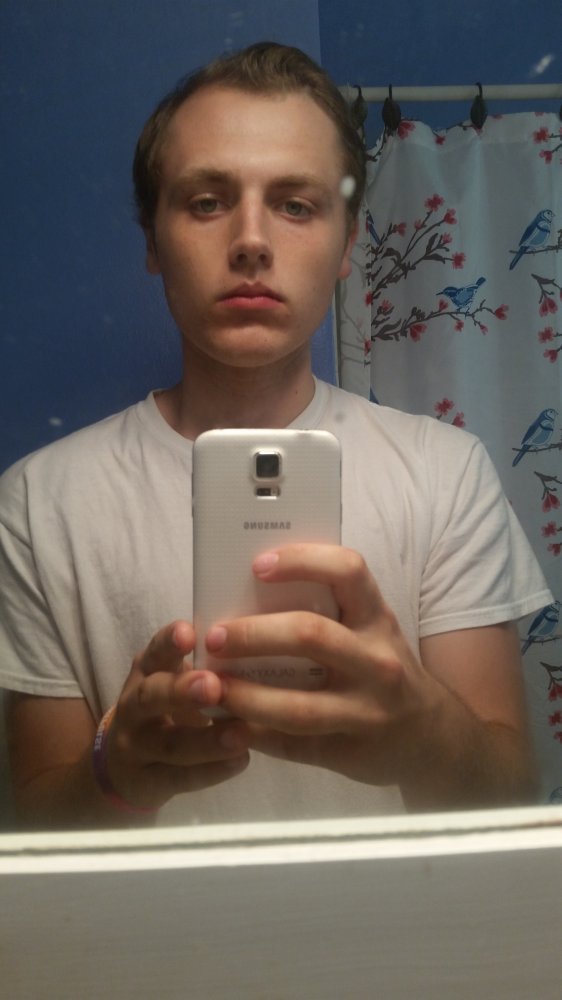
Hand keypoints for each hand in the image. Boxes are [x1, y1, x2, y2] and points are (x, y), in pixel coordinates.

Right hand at [104, 620, 250, 809]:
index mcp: (146, 672)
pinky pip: (180, 778)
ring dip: (206, 740)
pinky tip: (241, 761)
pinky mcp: (149, 782)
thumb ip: (204, 665)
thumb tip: (258, 645)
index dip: (168, 642)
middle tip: (213, 685)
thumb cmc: (166, 709)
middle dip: (181, 690)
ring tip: (240, 734)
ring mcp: (137, 747)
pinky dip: (212, 771)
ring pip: (169, 744)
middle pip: (151, 696)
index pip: (154, 652)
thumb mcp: (173, 681)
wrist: (124, 768)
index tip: (189, 633)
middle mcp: (135, 706)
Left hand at [204, 544, 443, 787]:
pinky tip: (228, 726)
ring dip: (245, 696)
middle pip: (310, 635)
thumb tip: (245, 595)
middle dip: (253, 634)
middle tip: (214, 637)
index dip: (302, 561)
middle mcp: (377, 660)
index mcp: (376, 618)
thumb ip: (327, 613)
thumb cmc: (382, 669)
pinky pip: (293, 745)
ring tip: (211, 688)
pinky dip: (254, 734)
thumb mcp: (369, 633)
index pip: (348, 571)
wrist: (432, 736)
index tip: (257, 565)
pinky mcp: (350, 751)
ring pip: (297, 706)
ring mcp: (367, 710)